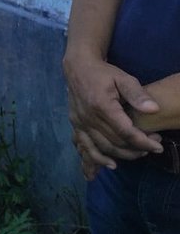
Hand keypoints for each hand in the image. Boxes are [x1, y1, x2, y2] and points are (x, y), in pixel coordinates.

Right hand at [64, 54, 161, 177]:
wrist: (78, 68)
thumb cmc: (103, 73)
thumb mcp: (123, 78)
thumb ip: (138, 94)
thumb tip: (154, 109)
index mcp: (102, 106)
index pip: (126, 132)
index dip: (144, 142)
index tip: (158, 146)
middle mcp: (89, 117)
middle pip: (115, 142)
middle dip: (137, 148)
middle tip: (152, 146)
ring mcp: (80, 122)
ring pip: (103, 147)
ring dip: (122, 155)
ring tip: (138, 154)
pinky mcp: (76, 125)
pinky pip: (86, 146)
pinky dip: (97, 158)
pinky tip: (110, 165)